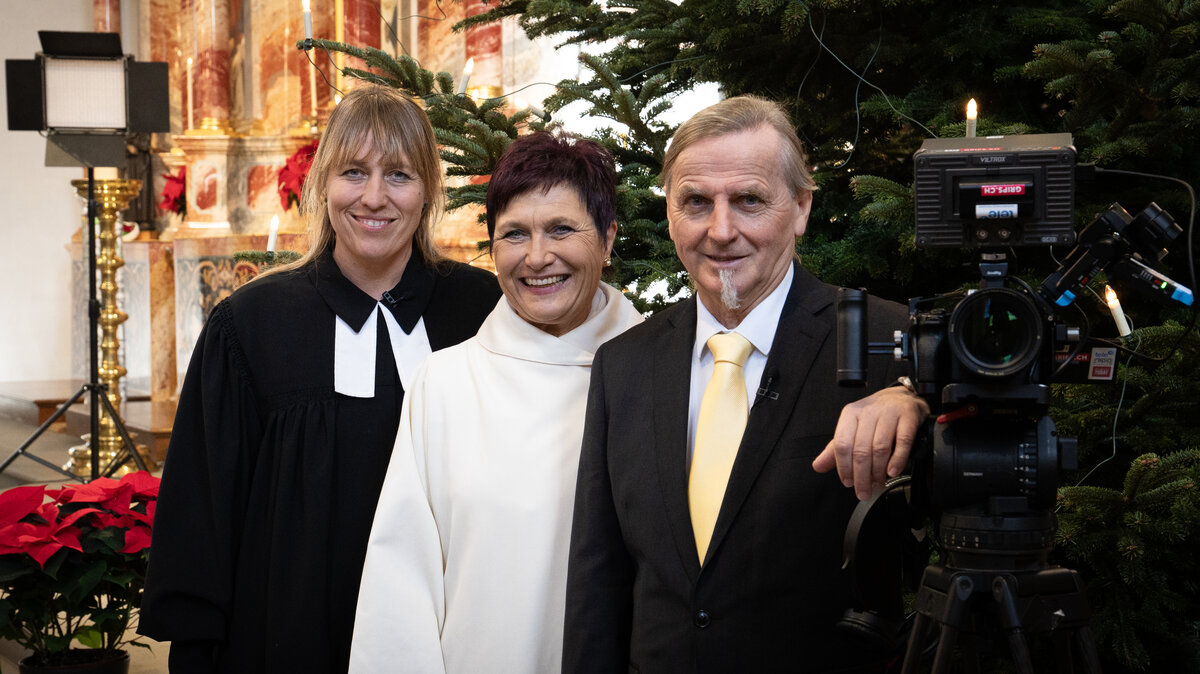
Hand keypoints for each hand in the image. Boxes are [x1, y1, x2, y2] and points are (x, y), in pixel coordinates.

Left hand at [812, 386, 928, 500]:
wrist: (902, 397)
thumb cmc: (875, 416)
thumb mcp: (852, 428)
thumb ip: (835, 449)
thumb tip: (818, 466)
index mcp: (851, 414)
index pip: (842, 444)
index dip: (844, 467)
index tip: (848, 483)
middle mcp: (869, 411)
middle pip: (861, 449)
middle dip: (862, 476)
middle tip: (864, 491)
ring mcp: (889, 413)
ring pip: (880, 447)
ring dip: (878, 471)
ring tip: (878, 484)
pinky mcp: (908, 416)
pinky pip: (903, 441)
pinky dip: (897, 459)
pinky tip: (893, 471)